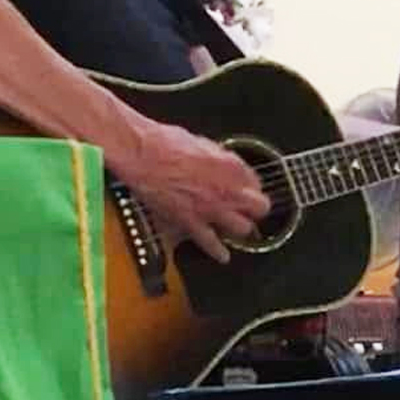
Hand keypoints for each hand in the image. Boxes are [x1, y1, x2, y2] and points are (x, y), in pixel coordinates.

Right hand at [116, 118, 269, 263]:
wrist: (140, 154)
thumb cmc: (165, 143)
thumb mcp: (204, 143)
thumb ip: (221, 159)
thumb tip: (227, 164)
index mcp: (231, 166)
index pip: (257, 183)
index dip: (251, 186)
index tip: (247, 188)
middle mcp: (226, 190)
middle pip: (259, 208)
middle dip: (256, 209)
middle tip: (250, 209)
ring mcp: (210, 208)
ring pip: (242, 228)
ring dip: (240, 227)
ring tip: (237, 226)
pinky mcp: (190, 222)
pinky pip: (210, 243)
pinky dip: (218, 252)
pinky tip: (223, 256)